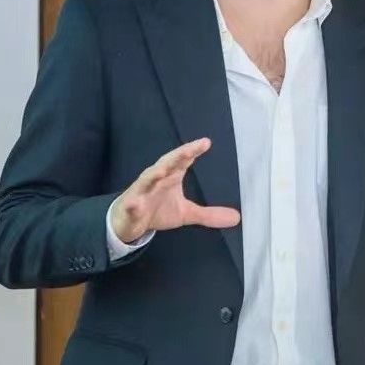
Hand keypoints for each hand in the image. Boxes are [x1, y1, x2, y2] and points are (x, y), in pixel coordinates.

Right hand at [110, 138, 239, 242]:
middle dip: (178, 155)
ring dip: (154, 174)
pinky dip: (133, 204)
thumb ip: (209, 214)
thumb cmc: (158, 209)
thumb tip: (236, 218)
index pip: (183, 160)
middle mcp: (157, 178)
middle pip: (167, 163)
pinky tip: (134, 204)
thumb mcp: (186, 213)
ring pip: (147, 179)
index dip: (193, 150)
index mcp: (171, 175)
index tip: (206, 142)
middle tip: (191, 149)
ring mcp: (142, 191)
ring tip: (163, 169)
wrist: (128, 221)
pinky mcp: (130, 206)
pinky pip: (131, 205)